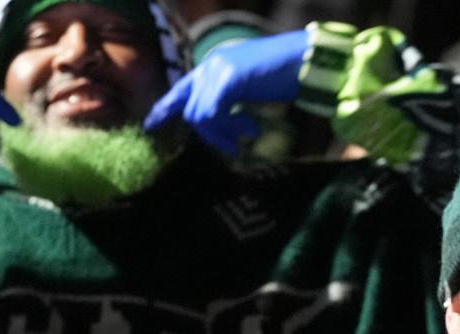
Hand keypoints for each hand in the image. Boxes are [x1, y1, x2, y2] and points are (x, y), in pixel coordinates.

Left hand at [144, 29, 307, 154]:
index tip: (150, 126)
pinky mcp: (228, 78)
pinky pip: (213, 114)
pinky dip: (230, 128)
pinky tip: (252, 128)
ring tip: (247, 136)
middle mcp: (210, 65)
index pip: (181, 90)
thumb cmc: (284, 76)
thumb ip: (226, 101)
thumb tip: (212, 125)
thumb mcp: (247, 89)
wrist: (308, 61)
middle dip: (210, 134)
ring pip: (200, 116)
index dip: (164, 108)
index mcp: (212, 66)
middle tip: (233, 146)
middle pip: (191, 110)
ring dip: (222, 134)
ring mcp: (218, 69)